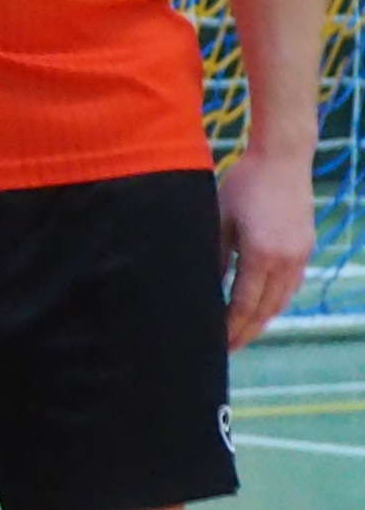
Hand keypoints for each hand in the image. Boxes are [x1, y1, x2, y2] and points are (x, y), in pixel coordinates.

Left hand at [222, 138, 312, 346]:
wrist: (282, 160)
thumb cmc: (243, 185)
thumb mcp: (218, 220)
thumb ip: (214, 257)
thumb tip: (205, 289)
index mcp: (261, 255)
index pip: (243, 305)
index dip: (229, 328)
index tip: (215, 344)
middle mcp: (286, 261)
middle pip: (265, 310)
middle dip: (245, 332)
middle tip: (225, 350)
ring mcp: (300, 256)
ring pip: (281, 301)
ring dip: (262, 320)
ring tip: (241, 334)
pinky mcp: (305, 248)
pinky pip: (291, 287)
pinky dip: (275, 303)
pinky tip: (261, 308)